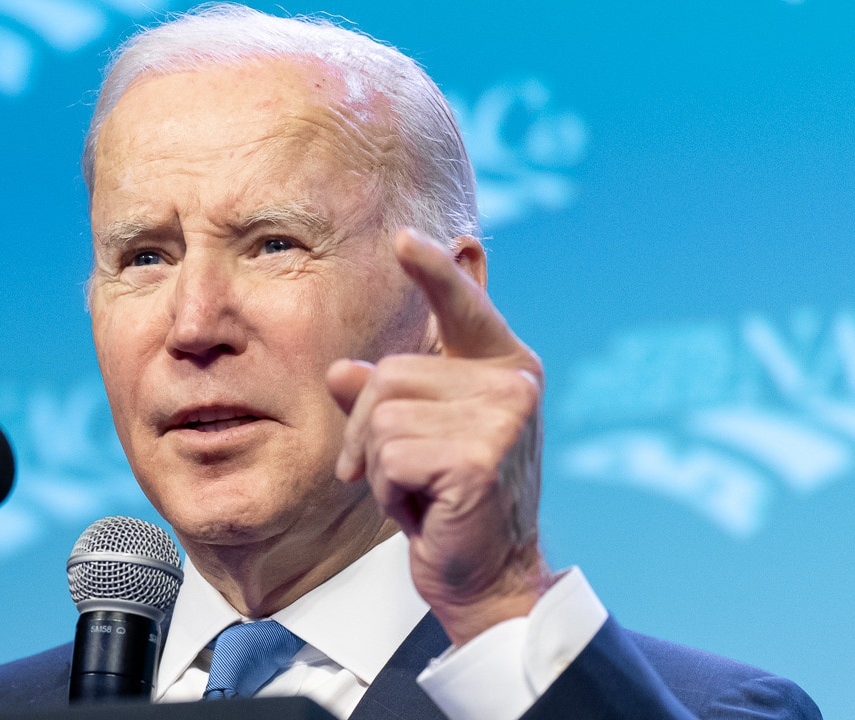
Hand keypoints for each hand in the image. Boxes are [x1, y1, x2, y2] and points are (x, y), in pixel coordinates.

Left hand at [327, 228, 549, 646]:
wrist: (486, 579)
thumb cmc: (450, 505)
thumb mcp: (414, 440)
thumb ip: (388, 398)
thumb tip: (341, 370)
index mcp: (505, 369)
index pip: (463, 307)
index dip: (432, 273)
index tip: (403, 238)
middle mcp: (513, 384)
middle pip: (389, 375)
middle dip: (370, 432)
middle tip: (403, 477)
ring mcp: (502, 419)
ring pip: (381, 416)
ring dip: (380, 466)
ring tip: (417, 493)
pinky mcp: (478, 457)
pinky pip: (388, 455)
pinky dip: (388, 490)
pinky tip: (424, 510)